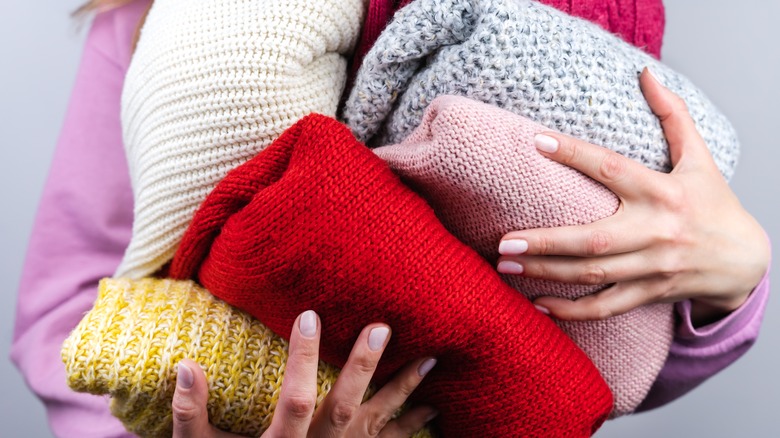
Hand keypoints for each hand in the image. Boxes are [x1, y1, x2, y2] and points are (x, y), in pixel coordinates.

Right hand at [171, 311, 436, 436]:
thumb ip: (190, 413)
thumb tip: (185, 365)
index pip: (295, 398)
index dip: (302, 359)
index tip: (309, 315)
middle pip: (346, 408)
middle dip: (364, 368)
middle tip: (382, 328)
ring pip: (377, 425)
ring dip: (404, 392)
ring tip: (429, 361)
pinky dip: (410, 426)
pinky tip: (431, 408)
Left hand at [497, 68, 769, 325]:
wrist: (745, 262)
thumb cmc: (715, 204)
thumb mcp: (700, 158)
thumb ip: (673, 117)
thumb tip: (647, 74)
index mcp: (664, 192)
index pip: (612, 168)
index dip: (575, 154)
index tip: (536, 141)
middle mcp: (656, 231)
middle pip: (594, 239)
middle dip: (545, 242)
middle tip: (503, 240)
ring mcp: (652, 267)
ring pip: (593, 275)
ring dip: (546, 273)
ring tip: (504, 266)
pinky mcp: (649, 293)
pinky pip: (606, 307)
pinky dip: (572, 311)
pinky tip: (536, 303)